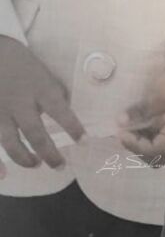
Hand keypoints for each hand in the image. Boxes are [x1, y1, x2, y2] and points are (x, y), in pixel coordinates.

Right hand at [0, 36, 84, 174]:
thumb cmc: (20, 61)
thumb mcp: (42, 72)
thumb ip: (51, 92)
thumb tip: (64, 111)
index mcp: (39, 88)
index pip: (60, 111)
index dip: (73, 128)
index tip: (84, 141)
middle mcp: (20, 103)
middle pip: (36, 134)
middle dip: (50, 153)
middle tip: (61, 165)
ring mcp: (0, 111)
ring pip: (12, 143)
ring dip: (25, 158)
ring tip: (36, 163)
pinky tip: (3, 174)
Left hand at [116, 65, 164, 164]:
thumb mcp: (161, 94)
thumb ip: (141, 110)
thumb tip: (120, 122)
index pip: (150, 151)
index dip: (133, 144)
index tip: (120, 132)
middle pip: (156, 156)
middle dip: (138, 146)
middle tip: (125, 132)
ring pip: (161, 150)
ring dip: (145, 142)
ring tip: (133, 128)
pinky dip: (154, 137)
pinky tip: (146, 125)